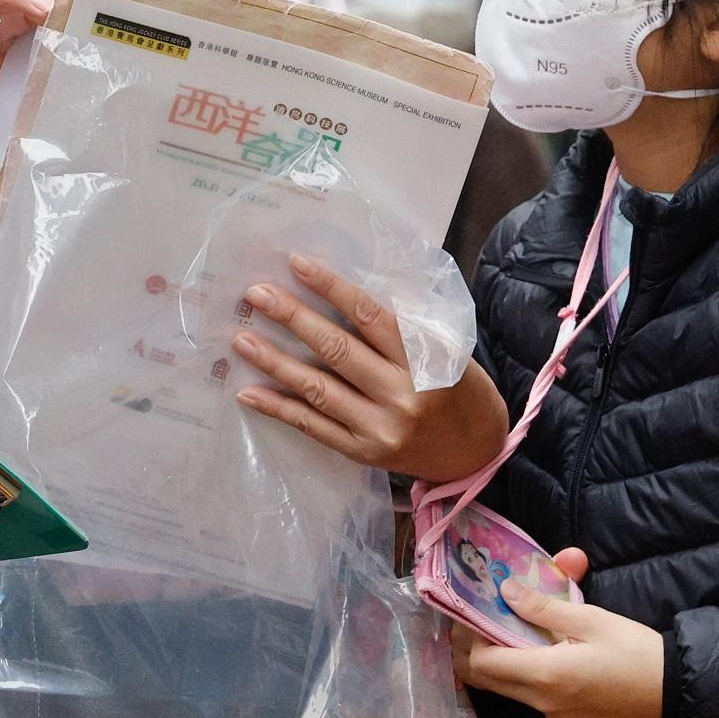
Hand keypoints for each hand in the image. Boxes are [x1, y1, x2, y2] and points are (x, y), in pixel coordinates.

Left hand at [230, 255, 506, 481]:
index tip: (296, 263)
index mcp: (425, 361)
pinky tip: (249, 392)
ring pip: (317, 390)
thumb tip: (344, 292)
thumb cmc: (461, 391)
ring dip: (275, 362)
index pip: (370, 316)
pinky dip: (279, 409)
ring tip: (242, 339)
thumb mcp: (447, 350)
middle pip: (337, 350)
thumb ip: (403, 327)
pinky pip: (313, 427)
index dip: (331, 287)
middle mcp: (401, 395)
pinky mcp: (362, 452)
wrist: (476, 454)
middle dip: (293, 318)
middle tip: (256, 294)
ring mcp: (379, 429)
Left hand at [447, 552, 666, 717]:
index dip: (469, 638)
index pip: (482, 662)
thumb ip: (544, 607)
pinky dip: (520, 674)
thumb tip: (506, 592)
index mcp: (546, 675)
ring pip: (506, 689)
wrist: (673, 691)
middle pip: (486, 679)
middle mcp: (542, 702)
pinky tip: (534, 650)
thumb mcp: (591, 620)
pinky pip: (528, 697)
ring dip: (497, 662)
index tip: (473, 612)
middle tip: (478, 620)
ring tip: (505, 629)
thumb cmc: (635, 650)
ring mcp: (553, 715)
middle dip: (473, 650)